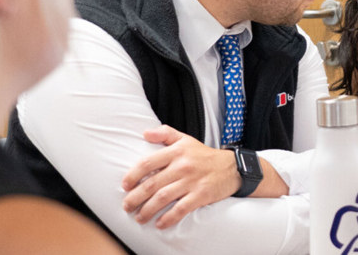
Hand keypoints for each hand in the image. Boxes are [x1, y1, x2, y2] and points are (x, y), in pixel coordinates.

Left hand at [120, 125, 241, 228]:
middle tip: (127, 206)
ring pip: (163, 198)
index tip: (125, 185)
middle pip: (152, 184)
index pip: (148, 163)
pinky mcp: (201, 195)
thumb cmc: (205, 155)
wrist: (232, 167)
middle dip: (135, 198)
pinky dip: (169, 218)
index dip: (133, 175)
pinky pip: (181, 209)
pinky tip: (160, 223)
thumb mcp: (186, 139)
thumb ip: (165, 134)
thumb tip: (145, 133)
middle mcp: (183, 166)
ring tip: (139, 217)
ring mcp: (192, 181)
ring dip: (148, 210)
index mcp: (177, 152)